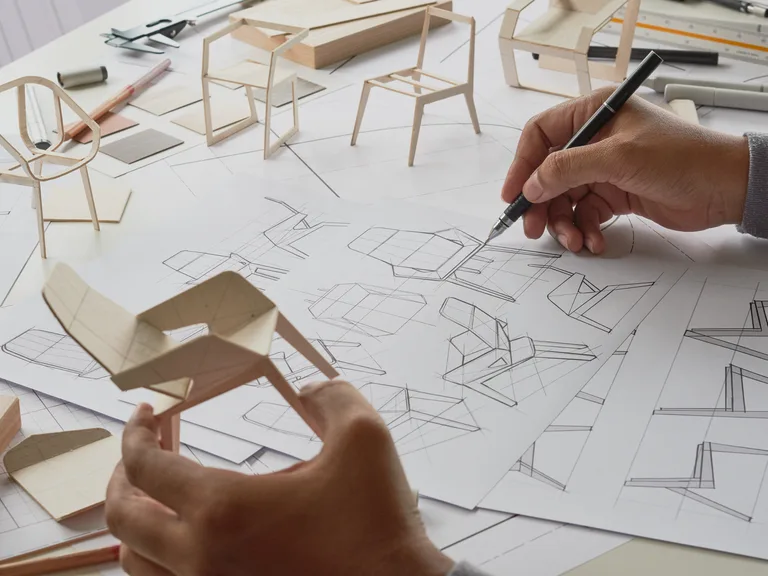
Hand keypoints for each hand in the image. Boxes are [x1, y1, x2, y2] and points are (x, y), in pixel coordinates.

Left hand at [105, 380, 452, 575]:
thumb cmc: (376, 523)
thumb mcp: (365, 438)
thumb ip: (332, 397)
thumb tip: (309, 389)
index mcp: (224, 508)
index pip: (145, 467)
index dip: (136, 433)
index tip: (149, 414)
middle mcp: (201, 556)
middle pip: (122, 517)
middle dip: (121, 475)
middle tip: (145, 449)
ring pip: (133, 562)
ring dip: (135, 521)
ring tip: (157, 496)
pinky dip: (156, 559)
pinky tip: (188, 538)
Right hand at [502, 88, 749, 253]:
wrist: (726, 188)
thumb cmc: (682, 158)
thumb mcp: (619, 158)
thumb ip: (568, 168)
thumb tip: (530, 185)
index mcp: (596, 112)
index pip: (542, 133)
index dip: (523, 164)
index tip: (513, 194)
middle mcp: (596, 139)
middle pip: (549, 172)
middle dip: (541, 203)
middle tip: (535, 228)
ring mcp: (605, 168)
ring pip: (565, 197)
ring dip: (564, 222)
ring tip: (573, 241)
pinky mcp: (615, 193)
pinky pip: (585, 213)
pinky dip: (585, 229)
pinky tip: (594, 241)